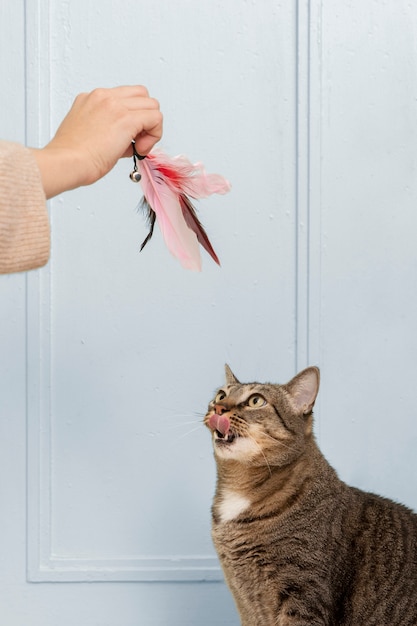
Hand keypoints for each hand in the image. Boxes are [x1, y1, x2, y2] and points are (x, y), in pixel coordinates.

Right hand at [30, 85, 162, 198]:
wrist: (67, 162)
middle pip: (142, 96)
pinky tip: (141, 149)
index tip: (127, 137)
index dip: (132, 117)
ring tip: (138, 146)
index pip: (125, 97)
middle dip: (145, 118)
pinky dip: (154, 135)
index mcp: (92, 99)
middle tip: (137, 141)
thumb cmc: (72, 156)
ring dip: (151, 127)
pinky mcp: (126, 118)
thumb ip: (110, 132)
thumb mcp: (89, 135)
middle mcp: (103, 97)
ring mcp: (115, 105)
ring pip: (152, 105)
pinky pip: (155, 118)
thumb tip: (129, 142)